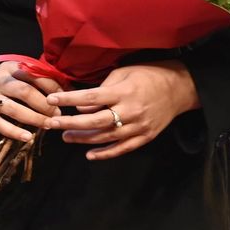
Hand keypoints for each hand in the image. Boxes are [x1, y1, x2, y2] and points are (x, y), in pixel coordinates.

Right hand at [0, 61, 60, 142]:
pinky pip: (0, 124)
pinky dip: (15, 132)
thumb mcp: (18, 76)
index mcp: (8, 68)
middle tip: (58, 114)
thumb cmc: (5, 86)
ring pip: (14, 109)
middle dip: (44, 105)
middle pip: (24, 91)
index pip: (34, 74)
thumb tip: (70, 89)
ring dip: (35, 119)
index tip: (63, 98)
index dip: (52, 86)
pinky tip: (28, 137)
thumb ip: (39, 79)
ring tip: (48, 125)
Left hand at [47, 60, 198, 160]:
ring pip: (106, 137)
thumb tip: (81, 107)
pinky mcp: (146, 137)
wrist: (179, 88)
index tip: (51, 99)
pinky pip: (123, 148)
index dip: (69, 100)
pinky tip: (90, 155)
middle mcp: (130, 111)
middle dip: (70, 124)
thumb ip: (101, 89)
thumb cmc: (147, 75)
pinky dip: (106, 153)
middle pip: (95, 121)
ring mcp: (139, 126)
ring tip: (66, 136)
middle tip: (52, 124)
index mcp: (123, 92)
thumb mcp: (123, 73)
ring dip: (83, 139)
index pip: (90, 98)